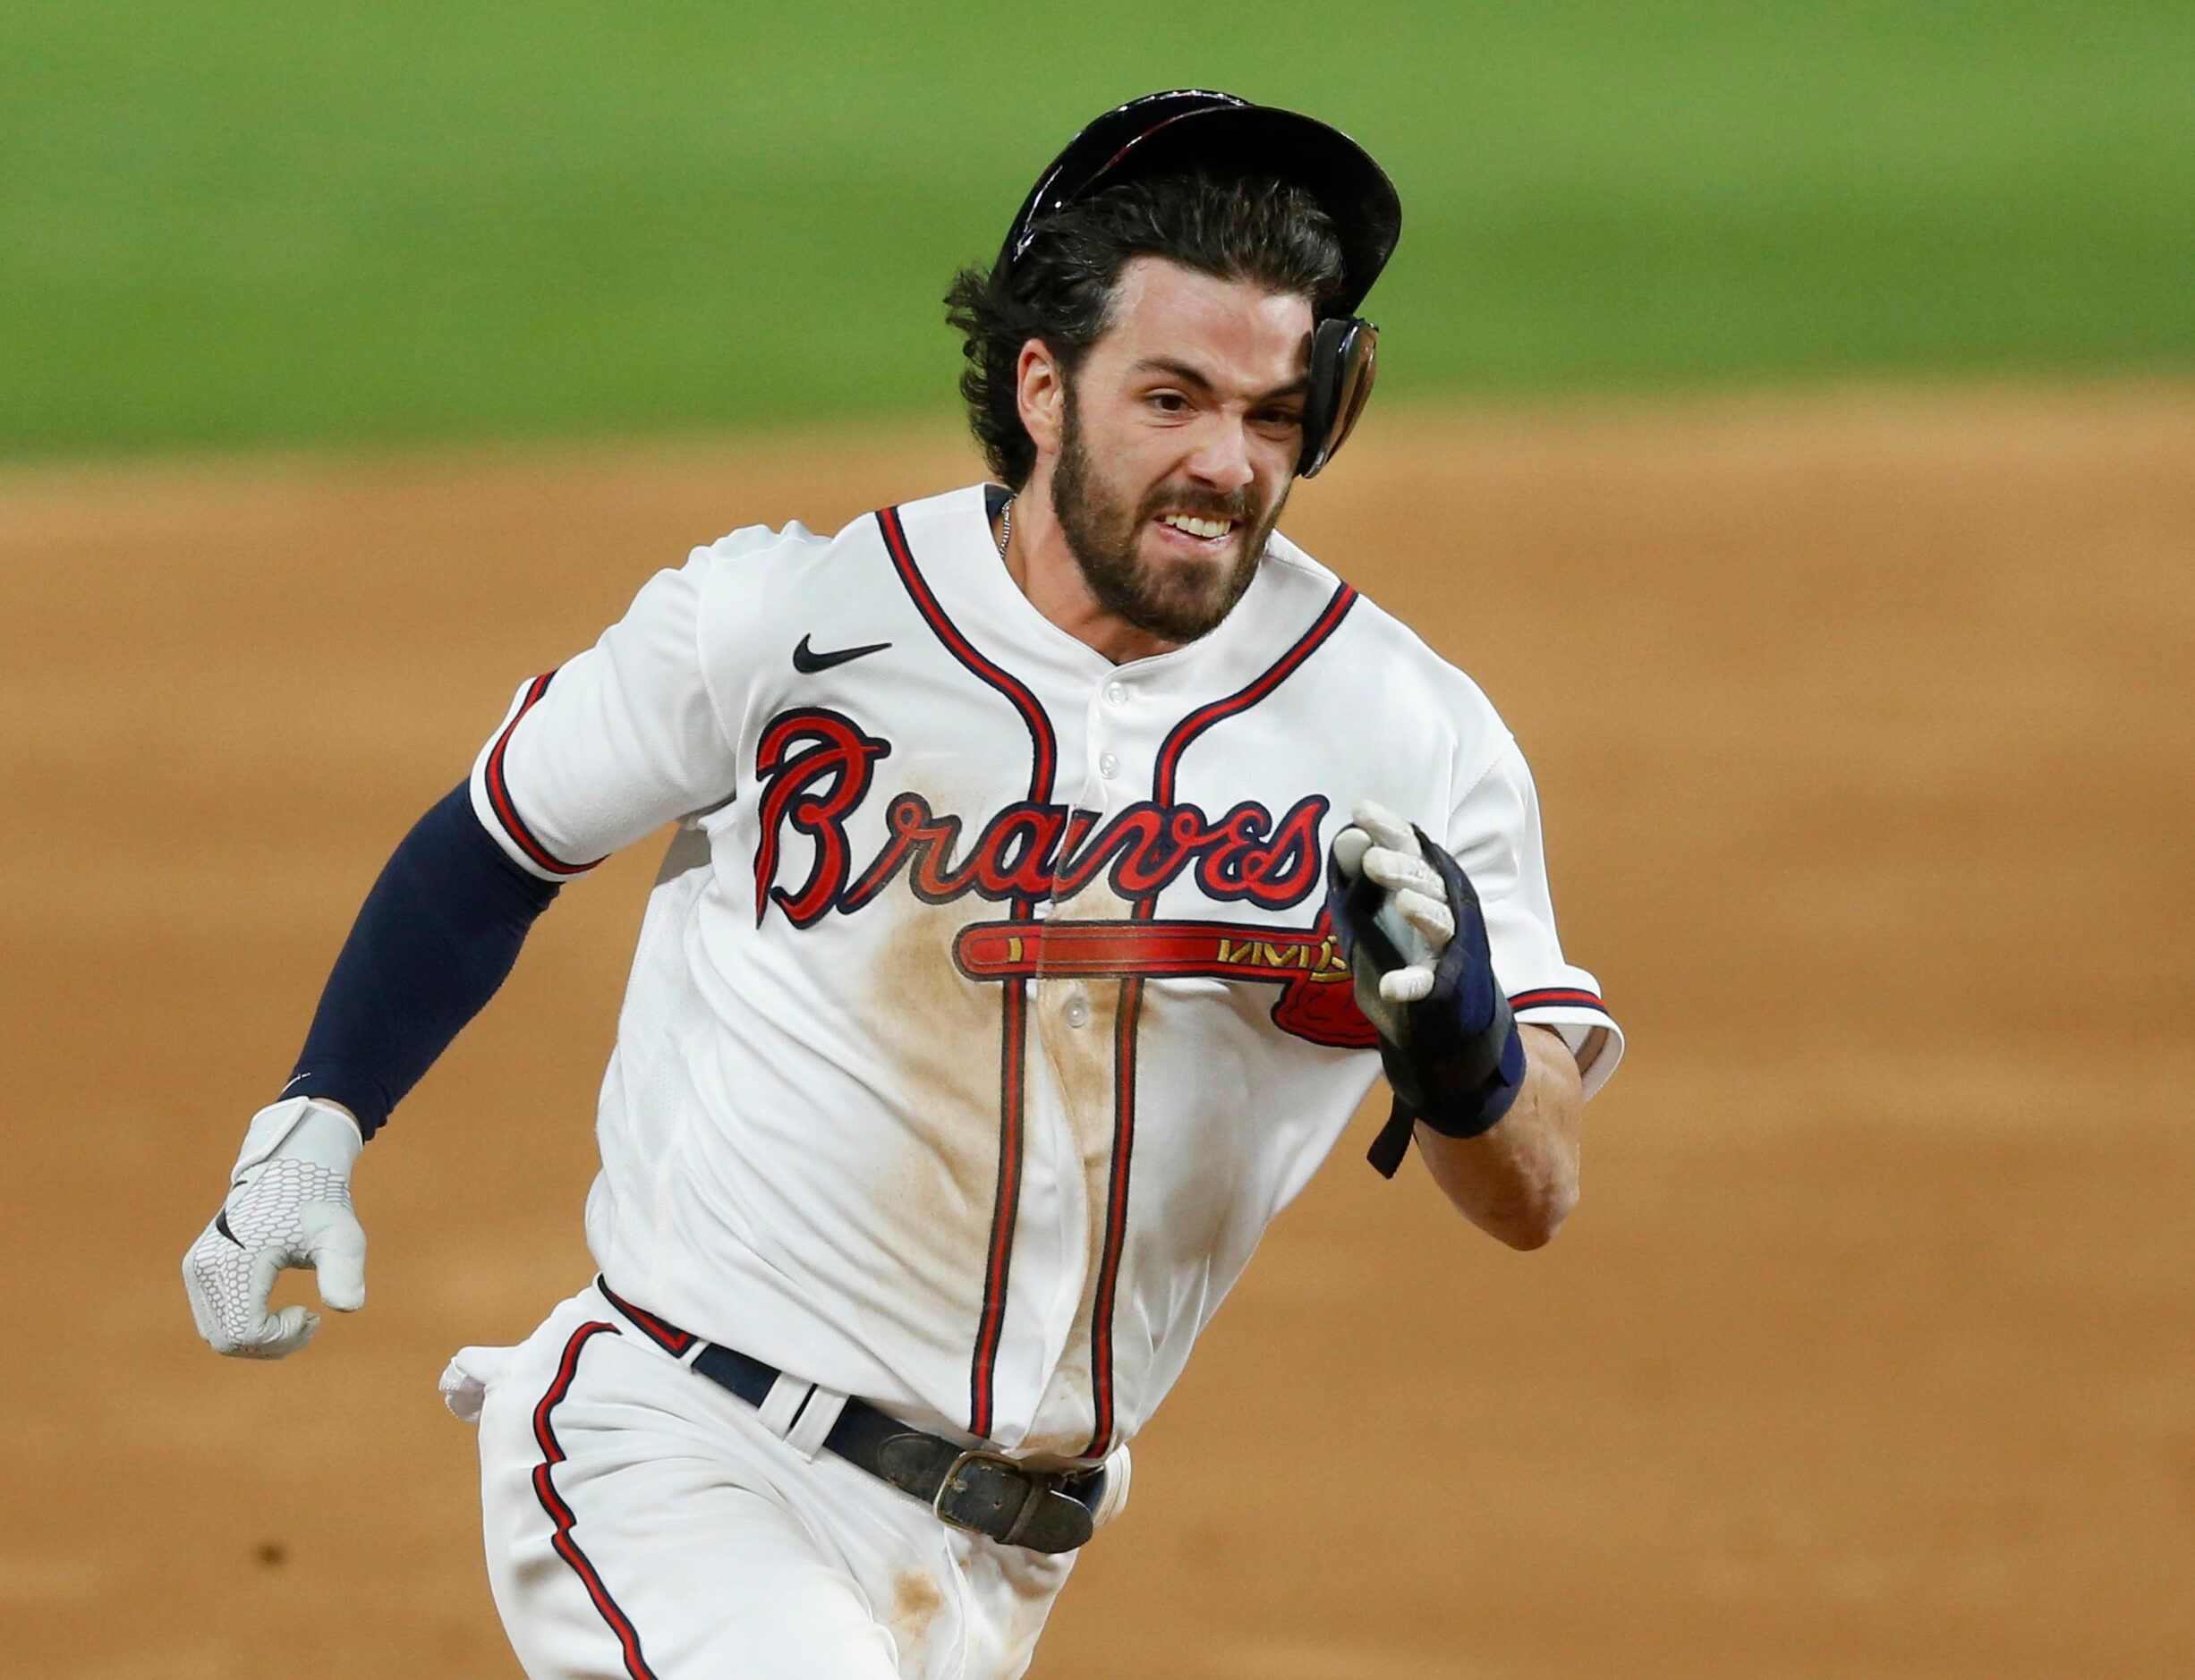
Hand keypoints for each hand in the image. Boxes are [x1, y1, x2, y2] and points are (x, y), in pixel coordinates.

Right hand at [183, 1097, 366, 1357]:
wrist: (291, 1170)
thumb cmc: (319, 1203)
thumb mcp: (340, 1234)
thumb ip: (344, 1269)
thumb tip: (349, 1308)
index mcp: (232, 1260)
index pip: (243, 1333)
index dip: (281, 1338)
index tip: (313, 1316)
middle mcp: (202, 1268)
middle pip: (227, 1341)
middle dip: (272, 1343)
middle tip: (309, 1320)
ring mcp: (194, 1271)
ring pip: (218, 1336)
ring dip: (260, 1339)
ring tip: (297, 1316)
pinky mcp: (197, 1272)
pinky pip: (216, 1321)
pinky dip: (247, 1327)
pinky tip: (278, 1312)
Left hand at [1328, 800, 1522, 1169]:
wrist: (1437, 1024)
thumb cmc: (1400, 954)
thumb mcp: (1370, 916)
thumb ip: (1355, 882)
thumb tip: (1343, 839)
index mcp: (1422, 886)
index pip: (1410, 848)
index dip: (1388, 828)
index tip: (1360, 809)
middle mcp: (1441, 910)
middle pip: (1425, 880)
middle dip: (1400, 868)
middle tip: (1372, 860)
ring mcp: (1446, 950)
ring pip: (1439, 922)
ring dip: (1422, 911)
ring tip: (1403, 903)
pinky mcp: (1444, 989)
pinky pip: (1429, 985)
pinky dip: (1413, 985)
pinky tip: (1394, 987)